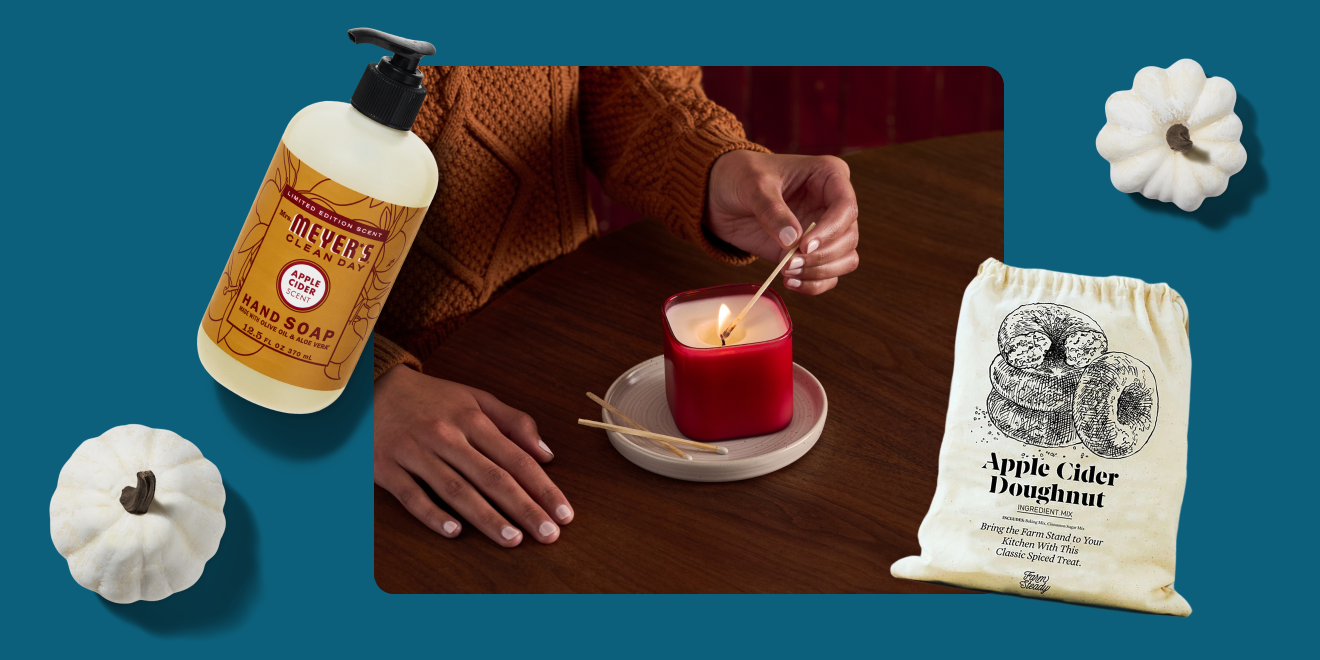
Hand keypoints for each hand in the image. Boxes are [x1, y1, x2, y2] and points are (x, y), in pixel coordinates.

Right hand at [374, 365, 572, 546]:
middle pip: (492, 477)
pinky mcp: (386, 467)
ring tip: (512, 539)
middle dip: (524, 508)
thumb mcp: (475, 399)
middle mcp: (446, 436)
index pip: (515, 458)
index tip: (563, 513)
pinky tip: (454, 532)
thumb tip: (547, 453)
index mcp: (472, 419)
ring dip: (486, 517)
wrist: (372, 387)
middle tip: (548, 534)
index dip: (542, 487)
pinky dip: (432, 514)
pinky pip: (411, 495)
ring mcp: (415, 452)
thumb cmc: (432, 399)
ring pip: (456, 489)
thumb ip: (514, 423)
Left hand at [706, 150, 859, 293]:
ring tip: (787, 271)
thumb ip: (772, 211)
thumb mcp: (753, 185)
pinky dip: (813, 284)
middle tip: (789, 262)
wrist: (720, 194)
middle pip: (849, 238)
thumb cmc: (740, 176)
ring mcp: (824, 230)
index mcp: (829, 176)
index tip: (803, 245)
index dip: (830, 230)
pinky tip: (789, 281)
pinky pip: (827, 275)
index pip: (846, 207)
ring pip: (845, 259)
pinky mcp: (809, 252)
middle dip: (822, 256)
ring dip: (820, 272)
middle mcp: (832, 204)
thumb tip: (793, 240)